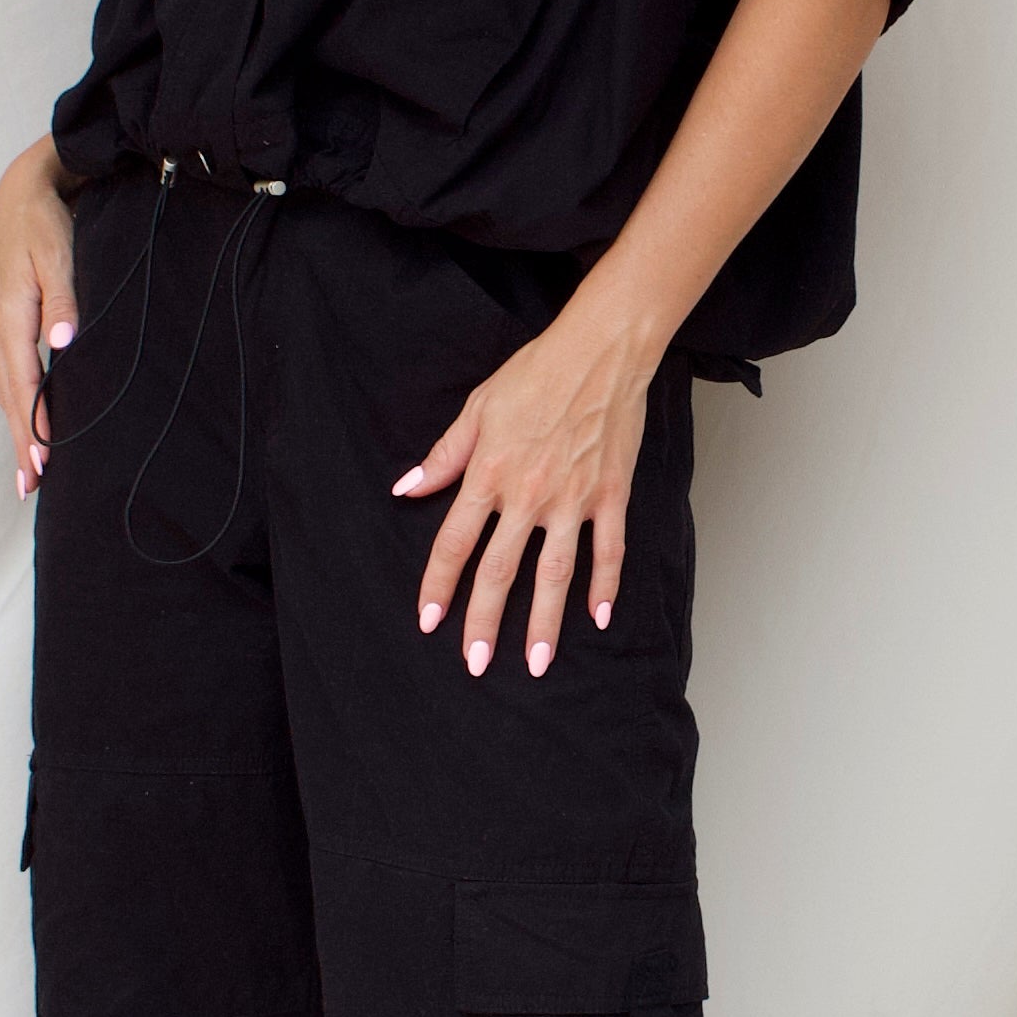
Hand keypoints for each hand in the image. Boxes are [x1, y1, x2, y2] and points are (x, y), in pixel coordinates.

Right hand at [0, 137, 80, 498]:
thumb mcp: (58, 252)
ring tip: (29, 466)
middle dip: (21, 442)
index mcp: (9, 314)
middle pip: (8, 396)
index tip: (42, 462)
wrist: (20, 189)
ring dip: (17, 427)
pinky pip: (8, 371)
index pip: (23, 383)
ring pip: (6, 387)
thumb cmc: (42, 218)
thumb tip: (64, 343)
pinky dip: (16, 401)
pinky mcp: (2, 319)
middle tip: (30, 487)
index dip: (32, 425)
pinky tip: (28, 417)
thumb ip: (64, 298)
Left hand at [393, 299, 660, 675]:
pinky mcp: (610, 496)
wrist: (600, 352)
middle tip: (475, 663)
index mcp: (488, 474)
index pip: (454, 543)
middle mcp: (527, 495)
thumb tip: (407, 488)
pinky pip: (607, 550)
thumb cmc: (536, 373)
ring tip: (537, 663)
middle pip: (499, 572)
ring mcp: (572, 500)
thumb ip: (443, 456)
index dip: (438, 585)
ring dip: (544, 623)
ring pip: (553, 574)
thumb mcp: (477, 409)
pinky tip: (597, 617)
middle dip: (484, 623)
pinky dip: (604, 585)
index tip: (429, 621)